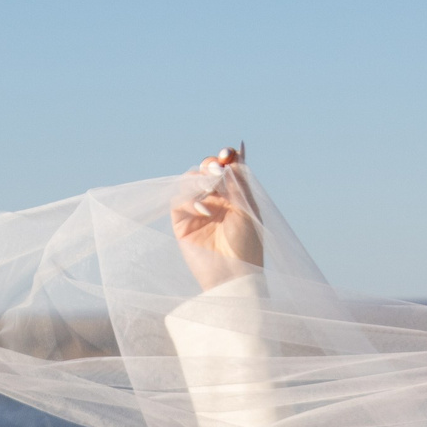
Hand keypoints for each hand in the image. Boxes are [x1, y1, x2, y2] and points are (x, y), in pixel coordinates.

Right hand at [171, 145, 263, 289]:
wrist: (234, 276)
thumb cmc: (247, 245)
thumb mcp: (247, 208)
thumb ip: (239, 180)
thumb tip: (237, 150)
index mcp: (234, 196)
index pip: (226, 168)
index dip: (225, 156)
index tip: (227, 153)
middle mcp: (215, 201)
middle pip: (206, 170)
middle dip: (211, 165)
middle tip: (218, 172)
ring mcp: (197, 212)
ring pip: (189, 181)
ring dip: (199, 180)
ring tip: (211, 190)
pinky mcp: (182, 223)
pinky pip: (179, 200)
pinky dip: (190, 199)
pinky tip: (205, 210)